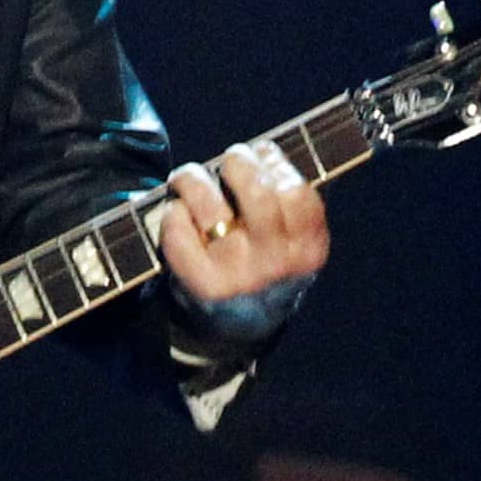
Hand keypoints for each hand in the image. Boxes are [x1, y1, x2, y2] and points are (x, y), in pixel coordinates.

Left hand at [157, 141, 330, 342]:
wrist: (236, 329)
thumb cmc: (261, 266)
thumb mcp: (291, 243)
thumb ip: (285, 205)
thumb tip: (260, 152)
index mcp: (308, 251)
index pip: (297, 192)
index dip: (275, 163)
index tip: (261, 152)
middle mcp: (276, 265)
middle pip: (257, 193)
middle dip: (238, 162)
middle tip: (229, 159)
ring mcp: (238, 275)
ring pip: (211, 206)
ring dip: (193, 179)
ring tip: (188, 178)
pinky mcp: (201, 284)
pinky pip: (179, 230)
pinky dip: (172, 213)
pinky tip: (176, 212)